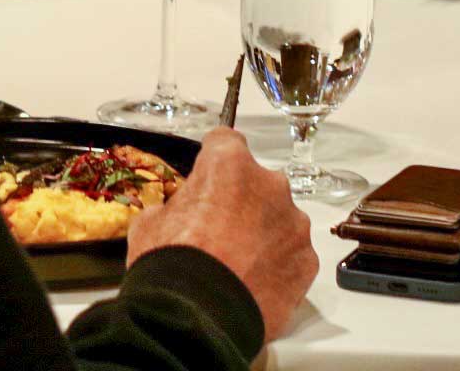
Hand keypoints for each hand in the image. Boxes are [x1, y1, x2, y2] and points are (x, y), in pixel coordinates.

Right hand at [126, 128, 317, 341]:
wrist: (196, 319)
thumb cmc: (170, 262)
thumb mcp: (152, 220)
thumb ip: (177, 203)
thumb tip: (183, 211)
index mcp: (229, 163)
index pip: (226, 141)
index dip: (213, 161)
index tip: (207, 179)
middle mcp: (270, 183)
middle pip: (257, 181)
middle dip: (242, 200)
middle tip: (220, 231)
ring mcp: (294, 223)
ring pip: (280, 218)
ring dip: (264, 232)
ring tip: (240, 264)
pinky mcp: (307, 261)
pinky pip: (293, 254)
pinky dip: (279, 264)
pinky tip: (256, 284)